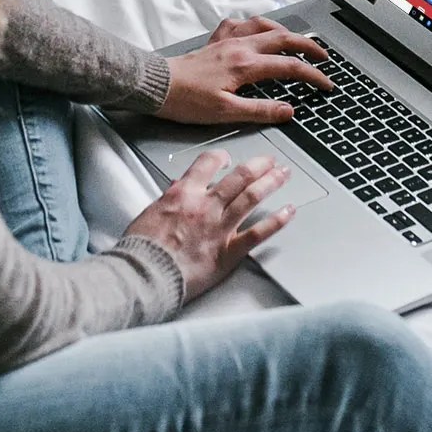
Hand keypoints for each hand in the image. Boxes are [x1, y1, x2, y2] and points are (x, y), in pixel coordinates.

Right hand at [123, 151, 295, 299]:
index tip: (229, 158)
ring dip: (272, 183)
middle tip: (271, 161)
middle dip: (259, 165)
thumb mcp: (150, 213)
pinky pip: (258, 232)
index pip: (208, 163)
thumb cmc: (142, 248)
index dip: (222, 157)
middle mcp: (205, 206)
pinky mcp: (229, 251)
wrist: (144, 274)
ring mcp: (219, 227)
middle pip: (239, 176)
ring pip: (251, 197)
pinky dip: (277, 221)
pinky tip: (289, 211)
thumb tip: (179, 186)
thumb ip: (170, 198)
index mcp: (183, 194)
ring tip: (284, 175)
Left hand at [155, 16, 332, 124]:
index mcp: (246, 65)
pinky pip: (239, 24)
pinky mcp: (215, 41)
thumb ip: (260, 111)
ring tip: (296, 41)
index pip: (290, 67)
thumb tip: (289, 110)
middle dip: (308, 46)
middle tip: (323, 57)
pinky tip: (256, 31)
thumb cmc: (186, 101)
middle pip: (284, 38)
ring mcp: (227, 40)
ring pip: (264, 25)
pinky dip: (254, 25)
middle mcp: (240, 47)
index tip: (327, 84)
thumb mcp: (226, 113)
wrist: (156, 86)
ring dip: (285, 31)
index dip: (313, 76)